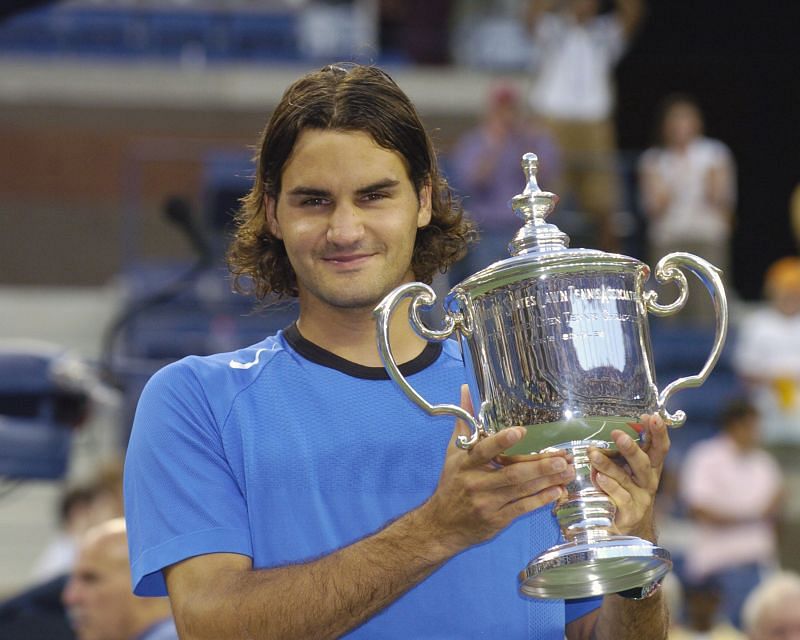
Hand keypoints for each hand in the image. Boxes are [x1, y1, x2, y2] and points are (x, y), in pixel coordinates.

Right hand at [420, 385, 574, 551]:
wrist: (442, 526)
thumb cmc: (451, 484)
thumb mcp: (453, 453)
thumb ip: (464, 422)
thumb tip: (466, 390)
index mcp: (466, 464)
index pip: (484, 450)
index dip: (502, 441)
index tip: (521, 432)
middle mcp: (476, 483)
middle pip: (512, 473)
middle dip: (540, 465)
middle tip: (563, 457)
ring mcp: (487, 503)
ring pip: (522, 490)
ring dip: (548, 480)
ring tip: (568, 471)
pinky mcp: (497, 520)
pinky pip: (523, 508)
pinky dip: (541, 499)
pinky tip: (558, 491)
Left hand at [588, 414, 669, 539]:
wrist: (631, 529)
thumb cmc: (627, 492)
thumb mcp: (629, 470)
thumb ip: (624, 453)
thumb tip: (614, 426)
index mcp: (650, 468)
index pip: (659, 448)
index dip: (658, 433)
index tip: (651, 416)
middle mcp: (648, 483)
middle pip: (643, 463)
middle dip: (631, 448)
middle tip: (616, 433)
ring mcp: (640, 499)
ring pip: (626, 479)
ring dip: (608, 465)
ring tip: (593, 454)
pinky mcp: (629, 514)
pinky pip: (619, 498)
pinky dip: (608, 487)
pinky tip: (598, 478)